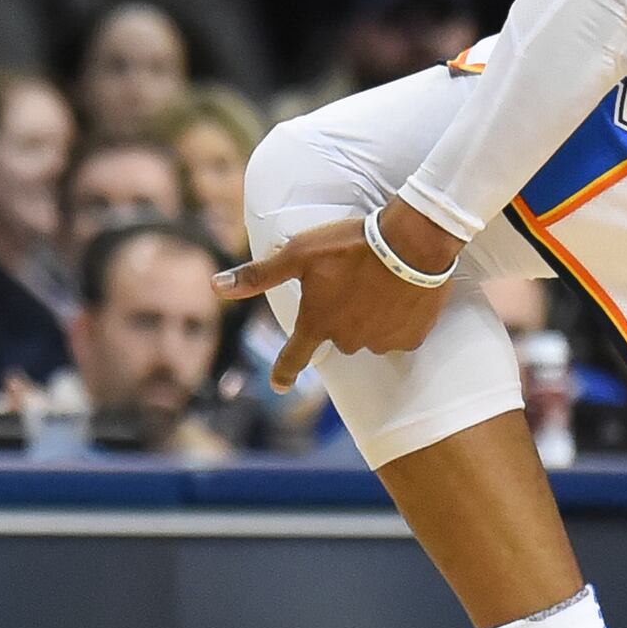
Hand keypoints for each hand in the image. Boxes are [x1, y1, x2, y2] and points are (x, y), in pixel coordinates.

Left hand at [218, 200, 462, 388]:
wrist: (411, 242)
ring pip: (369, 333)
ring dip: (370, 315)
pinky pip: (400, 332)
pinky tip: (400, 292)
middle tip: (351, 280)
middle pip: (338, 335)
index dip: (284, 371)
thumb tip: (215, 286)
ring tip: (378, 281)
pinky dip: (399, 317)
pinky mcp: (411, 337)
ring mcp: (380, 342)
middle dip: (340, 314)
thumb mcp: (298, 253)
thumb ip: (259, 275)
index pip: (294, 357)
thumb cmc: (350, 245)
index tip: (279, 384)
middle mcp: (347, 340)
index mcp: (317, 323)